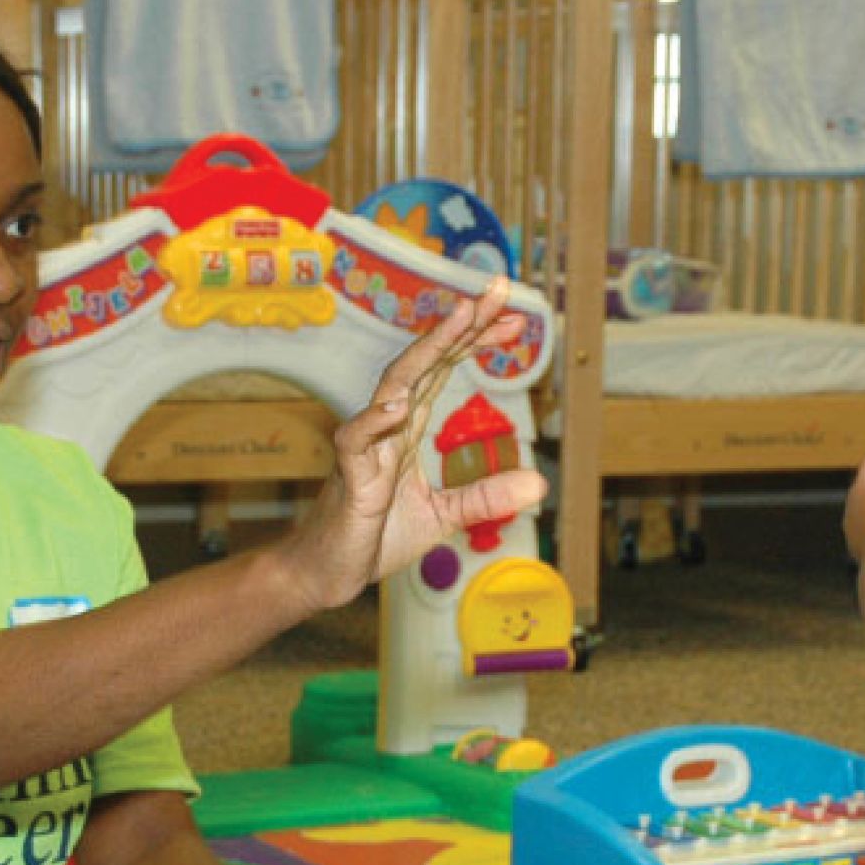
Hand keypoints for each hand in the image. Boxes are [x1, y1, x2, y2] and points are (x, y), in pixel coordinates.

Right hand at [269, 279, 549, 612]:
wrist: (326, 574)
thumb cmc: (373, 538)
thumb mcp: (444, 517)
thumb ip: (486, 497)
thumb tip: (539, 483)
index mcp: (407, 429)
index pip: (443, 371)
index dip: (475, 341)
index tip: (514, 320)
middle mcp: (387, 427)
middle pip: (425, 362)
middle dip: (461, 325)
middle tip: (498, 290)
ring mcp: (366, 447)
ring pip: (394, 386)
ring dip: (427, 350)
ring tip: (460, 318)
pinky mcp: (349, 478)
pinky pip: (355, 441)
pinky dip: (374, 422)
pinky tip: (398, 406)